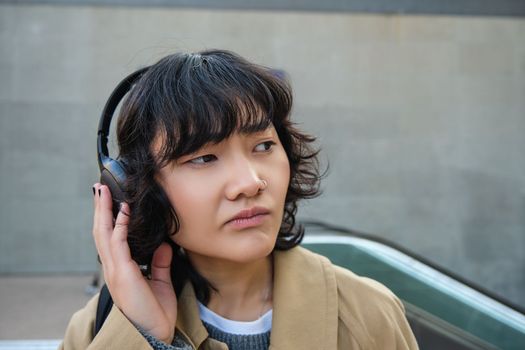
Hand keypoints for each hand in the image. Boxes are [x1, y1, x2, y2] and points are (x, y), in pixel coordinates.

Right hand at [92, 183, 176, 343]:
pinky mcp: (123, 274)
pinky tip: (123, 210)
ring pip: (104, 234)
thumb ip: (160, 263)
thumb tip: (164, 246)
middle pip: (101, 233)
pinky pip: (118, 244)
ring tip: (103, 192)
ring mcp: (115, 271)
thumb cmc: (156, 313)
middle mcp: (113, 269)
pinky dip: (120, 225)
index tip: (109, 201)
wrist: (155, 333)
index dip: (107, 219)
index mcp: (119, 271)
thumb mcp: (160, 283)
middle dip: (100, 210)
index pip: (109, 239)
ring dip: (104, 211)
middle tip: (99, 189)